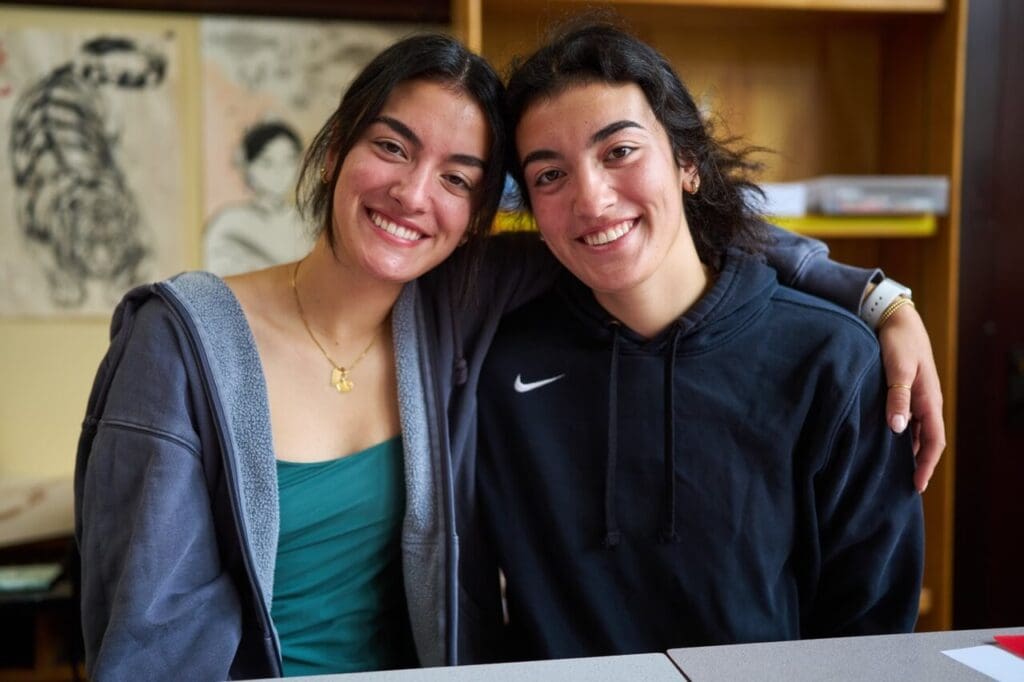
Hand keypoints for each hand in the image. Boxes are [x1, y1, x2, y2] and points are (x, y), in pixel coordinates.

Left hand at [878, 303, 945, 492]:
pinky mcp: (905, 390)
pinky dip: (902, 436)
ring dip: (910, 451)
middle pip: (928, 441)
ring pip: (918, 432)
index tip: (916, 487)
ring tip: (895, 471)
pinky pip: (908, 420)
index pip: (934, 442)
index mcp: (929, 399)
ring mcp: (917, 396)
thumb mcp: (896, 368)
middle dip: (920, 464)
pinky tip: (888, 442)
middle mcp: (926, 401)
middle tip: (904, 486)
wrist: (894, 316)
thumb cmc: (896, 340)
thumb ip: (897, 398)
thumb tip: (899, 429)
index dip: (926, 466)